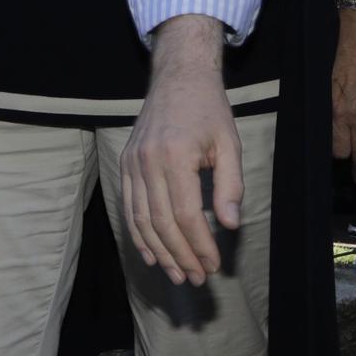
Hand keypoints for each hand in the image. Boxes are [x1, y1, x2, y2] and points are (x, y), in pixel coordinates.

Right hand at [120, 15, 240, 286]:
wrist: (178, 77)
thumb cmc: (209, 109)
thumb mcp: (229, 144)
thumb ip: (230, 186)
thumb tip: (229, 225)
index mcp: (175, 155)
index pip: (187, 215)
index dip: (200, 245)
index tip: (213, 265)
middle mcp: (147, 161)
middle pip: (161, 223)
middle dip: (180, 256)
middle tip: (197, 278)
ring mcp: (132, 162)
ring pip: (140, 220)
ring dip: (159, 252)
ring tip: (177, 274)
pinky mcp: (125, 163)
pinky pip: (129, 206)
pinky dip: (138, 234)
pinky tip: (151, 254)